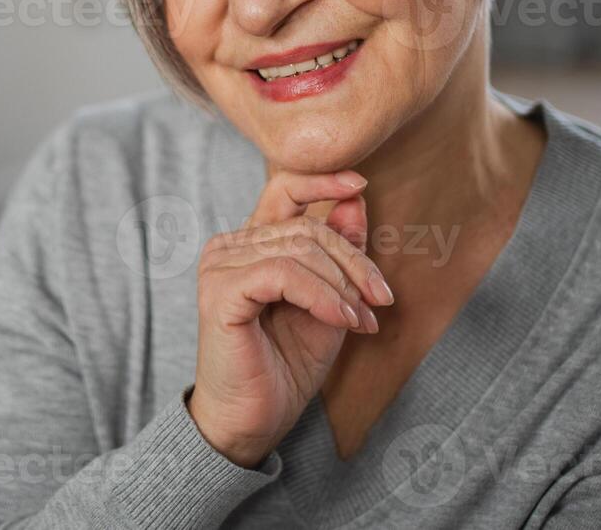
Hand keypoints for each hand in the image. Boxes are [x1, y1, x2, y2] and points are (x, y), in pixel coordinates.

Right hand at [187, 170, 394, 467]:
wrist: (255, 420)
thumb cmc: (286, 363)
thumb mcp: (329, 300)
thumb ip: (339, 250)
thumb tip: (355, 197)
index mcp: (250, 243)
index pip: (283, 189)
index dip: (322, 180)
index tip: (361, 182)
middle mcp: (228, 247)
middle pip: (306, 227)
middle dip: (354, 262)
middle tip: (380, 300)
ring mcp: (220, 267)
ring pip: (300, 249)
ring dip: (342, 286)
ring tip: (362, 320)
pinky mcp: (221, 292)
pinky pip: (284, 274)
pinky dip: (322, 295)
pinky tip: (343, 320)